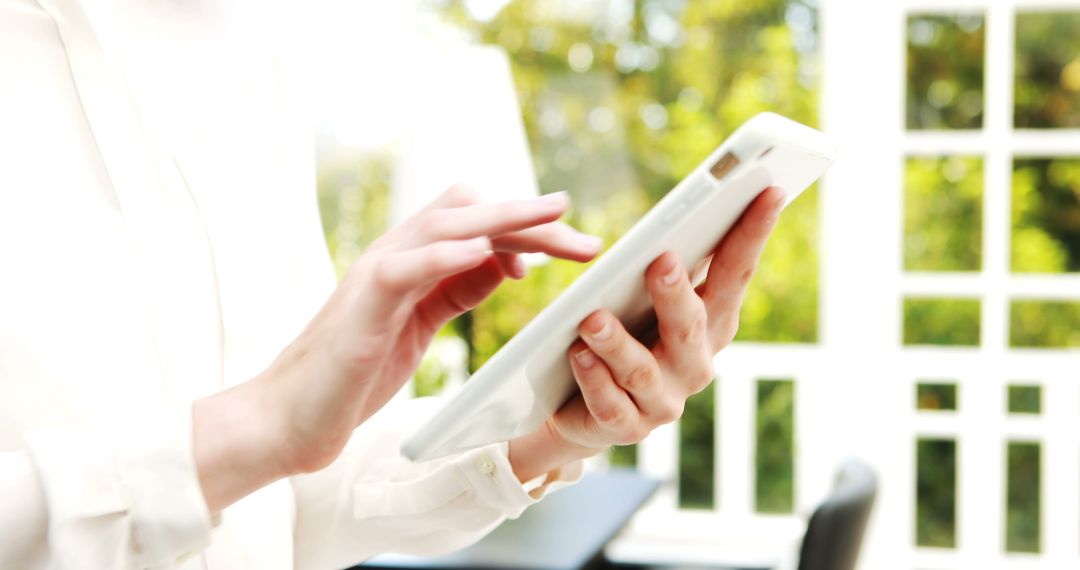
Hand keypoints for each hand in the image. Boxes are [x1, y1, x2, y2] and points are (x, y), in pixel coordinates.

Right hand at [194, 186, 601, 509]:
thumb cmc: (354, 372)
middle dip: (534, 219)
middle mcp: (397, 255)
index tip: (574, 245)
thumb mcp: (420, 324)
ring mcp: (378, 273)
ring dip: (506, 219)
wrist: (290, 416)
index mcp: (415, 261)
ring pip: (446, 225)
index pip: (479, 225)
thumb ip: (456, 289)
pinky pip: (407, 265)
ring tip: (553, 219)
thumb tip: (504, 262)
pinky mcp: (362, 302)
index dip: (527, 229)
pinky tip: (483, 252)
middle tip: (585, 238)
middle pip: (472, 214)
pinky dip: (444, 254)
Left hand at [509, 187, 784, 480]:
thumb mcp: (645, 298)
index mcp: (711, 323)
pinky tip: (578, 355)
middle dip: (676, 295)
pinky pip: (610, 404)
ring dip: (617, 342)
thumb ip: (665, 267)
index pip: (737, 274)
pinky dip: (594, 379)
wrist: (586, 409)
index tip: (770, 191)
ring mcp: (664, 401)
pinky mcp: (626, 426)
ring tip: (592, 319)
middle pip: (690, 326)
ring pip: (642, 370)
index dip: (753, 234)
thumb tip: (675, 219)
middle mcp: (695, 363)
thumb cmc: (625, 335)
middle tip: (661, 261)